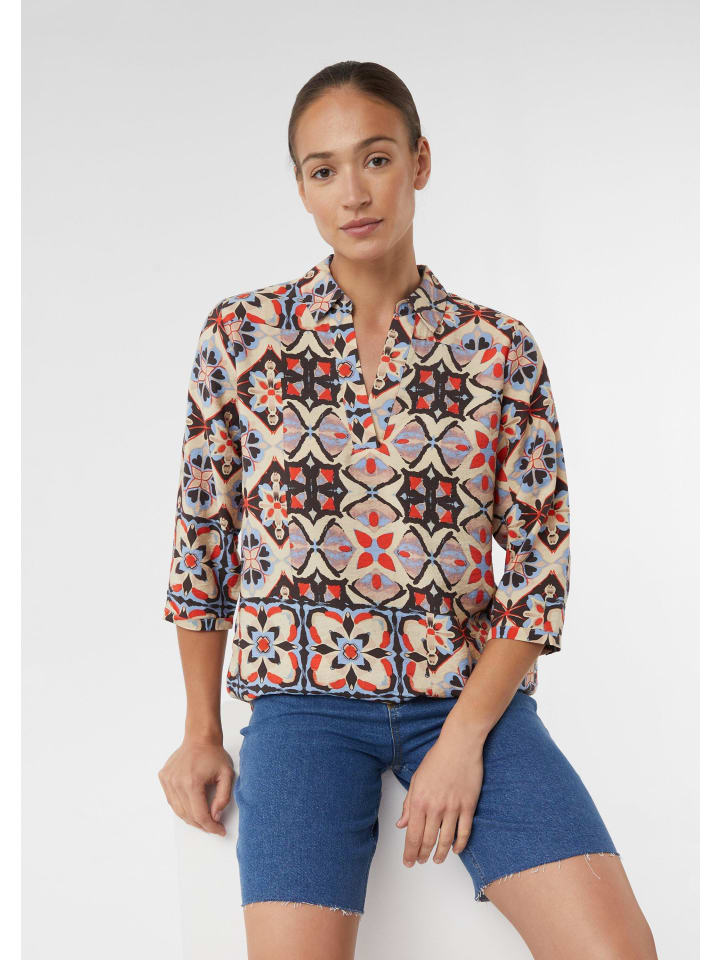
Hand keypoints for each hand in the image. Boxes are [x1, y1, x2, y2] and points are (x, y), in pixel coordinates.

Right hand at [158, 737, 234, 835]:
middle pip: (188, 816)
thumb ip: (223, 797)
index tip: (220, 830)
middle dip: (202, 825)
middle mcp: (176, 783)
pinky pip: (172, 800)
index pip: (200, 815)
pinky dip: (182, 807)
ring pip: (178, 811)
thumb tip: (215, 816)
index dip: (211, 827)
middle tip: (214, 826)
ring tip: (204, 818)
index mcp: (192, 783)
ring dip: (191, 818)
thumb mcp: (227, 775)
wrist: (200, 737)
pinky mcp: (164, 778)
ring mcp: (168, 780)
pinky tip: (192, 806)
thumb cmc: (214, 754)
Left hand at [395, 722, 484, 866]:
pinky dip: (460, 844)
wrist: (460, 745)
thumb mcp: (416, 779)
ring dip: (440, 853)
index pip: (413, 835)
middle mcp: (435, 808)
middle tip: (420, 862)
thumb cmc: (437, 759)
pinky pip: (464, 832)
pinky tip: (455, 850)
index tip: (408, 861)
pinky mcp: (468, 806)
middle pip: (428, 840)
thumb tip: (401, 824)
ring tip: (436, 860)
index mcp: (419, 801)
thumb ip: (409, 804)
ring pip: (446, 840)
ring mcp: (453, 808)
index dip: (410, 852)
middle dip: (422, 855)